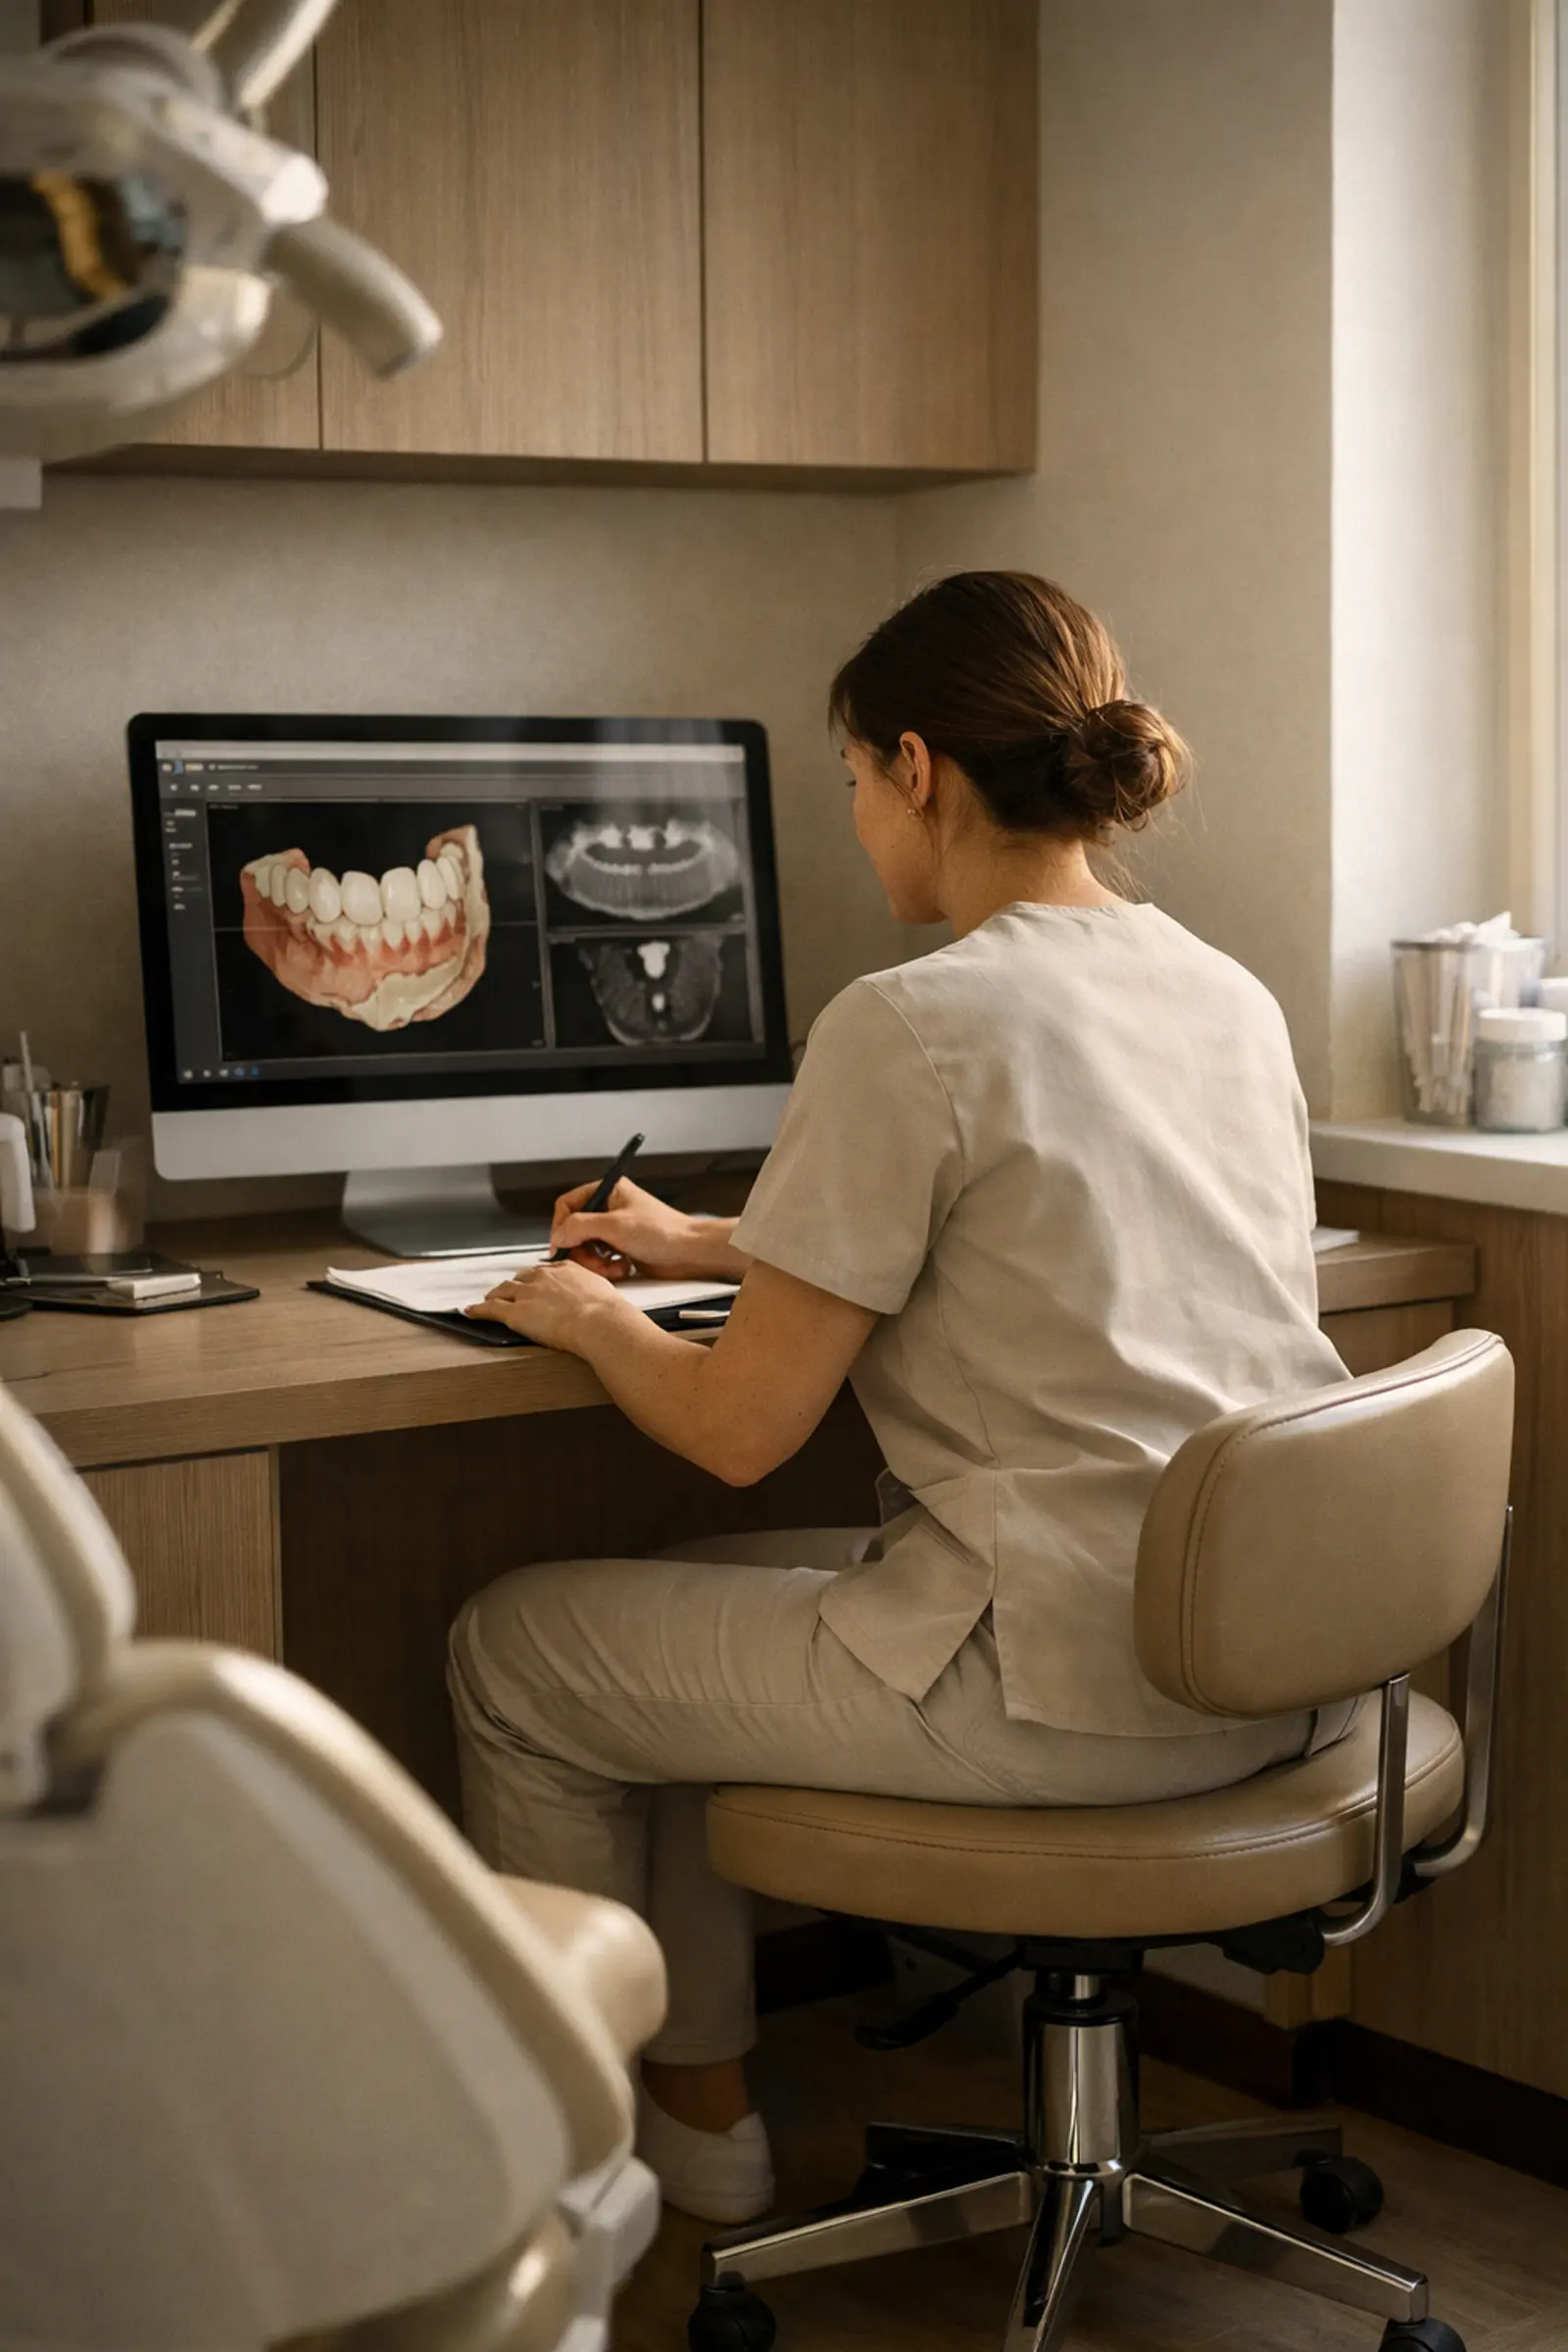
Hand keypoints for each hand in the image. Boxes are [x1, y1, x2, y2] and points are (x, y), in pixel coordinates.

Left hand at [465, 1257, 628, 1350]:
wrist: (598, 1320)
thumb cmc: (607, 1310)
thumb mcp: (604, 1290)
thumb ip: (593, 1290)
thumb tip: (598, 1298)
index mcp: (565, 1269)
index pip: (544, 1271)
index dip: (536, 1279)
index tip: (535, 1284)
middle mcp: (542, 1277)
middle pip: (521, 1278)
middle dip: (514, 1285)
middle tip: (510, 1292)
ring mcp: (526, 1294)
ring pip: (503, 1291)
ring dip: (495, 1295)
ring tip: (488, 1300)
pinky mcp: (515, 1312)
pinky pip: (491, 1309)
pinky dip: (478, 1310)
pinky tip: (471, 1312)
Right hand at [549, 1174, 706, 1279]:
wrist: (689, 1252)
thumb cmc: (662, 1231)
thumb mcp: (615, 1225)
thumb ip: (580, 1226)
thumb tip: (557, 1236)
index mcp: (607, 1191)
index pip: (568, 1205)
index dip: (561, 1226)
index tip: (561, 1246)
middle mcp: (609, 1209)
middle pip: (574, 1231)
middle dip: (581, 1250)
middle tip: (591, 1262)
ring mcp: (615, 1230)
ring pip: (586, 1248)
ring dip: (595, 1263)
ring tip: (613, 1268)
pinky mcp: (621, 1248)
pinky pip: (600, 1260)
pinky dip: (607, 1268)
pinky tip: (623, 1269)